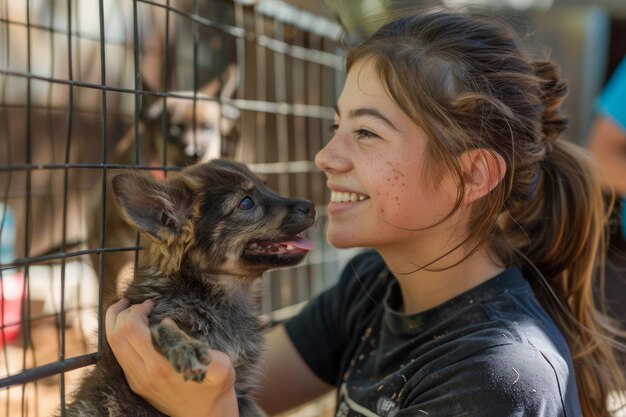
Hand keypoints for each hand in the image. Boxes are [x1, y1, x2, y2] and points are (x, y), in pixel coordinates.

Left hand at [105, 299, 238, 416]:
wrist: (207, 416)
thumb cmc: (216, 387)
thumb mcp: (220, 365)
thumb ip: (194, 344)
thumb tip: (167, 323)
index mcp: (160, 366)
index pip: (131, 330)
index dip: (138, 310)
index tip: (152, 303)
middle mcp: (143, 374)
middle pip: (116, 335)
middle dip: (122, 312)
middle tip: (137, 302)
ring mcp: (137, 380)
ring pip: (113, 346)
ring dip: (116, 323)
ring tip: (127, 309)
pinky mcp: (136, 383)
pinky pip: (119, 355)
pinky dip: (120, 336)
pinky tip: (131, 327)